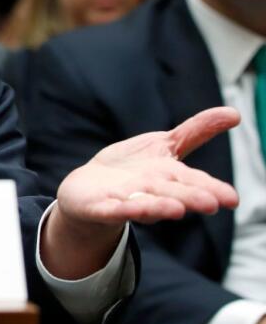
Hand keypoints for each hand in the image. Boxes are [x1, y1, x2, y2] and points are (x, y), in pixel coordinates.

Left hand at [43, 106, 239, 278]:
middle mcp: (152, 193)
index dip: (213, 190)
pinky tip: (129, 209)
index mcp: (170, 178)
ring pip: (145, 205)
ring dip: (160, 207)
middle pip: (174, 194)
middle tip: (212, 203)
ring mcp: (126, 201)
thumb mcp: (164, 145)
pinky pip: (113, 209)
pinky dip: (122, 209)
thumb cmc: (132, 168)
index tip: (232, 199)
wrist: (88, 190)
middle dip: (192, 198)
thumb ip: (196, 131)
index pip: (194, 182)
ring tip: (178, 209)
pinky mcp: (101, 207)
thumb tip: (235, 113)